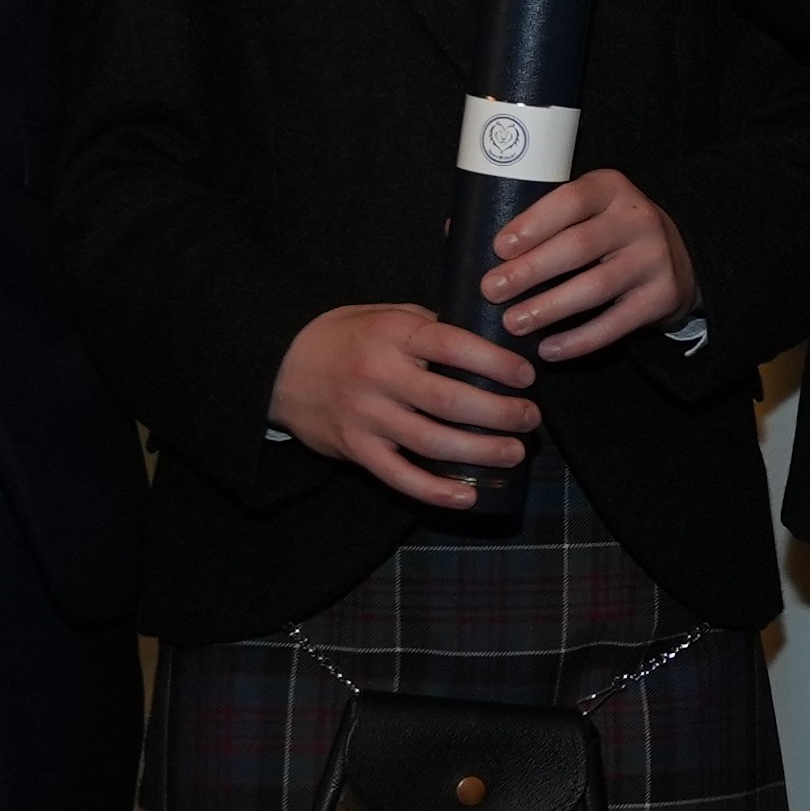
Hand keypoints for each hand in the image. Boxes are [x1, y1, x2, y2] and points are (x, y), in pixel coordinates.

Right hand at [270, 302, 546, 512]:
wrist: (279, 366)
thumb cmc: (345, 337)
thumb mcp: (385, 315)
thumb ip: (430, 326)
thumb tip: (488, 337)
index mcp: (392, 335)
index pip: (452, 346)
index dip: (495, 362)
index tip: (527, 375)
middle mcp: (380, 377)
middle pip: (450, 400)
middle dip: (499, 412)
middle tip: (530, 418)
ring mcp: (366, 417)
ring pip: (432, 442)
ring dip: (480, 452)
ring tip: (515, 453)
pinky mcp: (355, 450)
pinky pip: (399, 477)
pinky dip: (435, 491)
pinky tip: (468, 495)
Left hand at [476, 168, 701, 360]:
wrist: (674, 260)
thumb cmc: (604, 234)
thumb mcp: (581, 212)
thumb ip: (530, 219)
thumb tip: (456, 231)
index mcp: (610, 188)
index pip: (571, 200)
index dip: (533, 223)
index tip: (498, 247)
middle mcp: (638, 219)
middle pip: (580, 246)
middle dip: (531, 270)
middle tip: (491, 290)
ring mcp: (655, 258)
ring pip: (596, 287)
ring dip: (549, 307)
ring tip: (513, 323)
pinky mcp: (662, 296)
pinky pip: (616, 323)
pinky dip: (580, 340)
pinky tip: (549, 349)